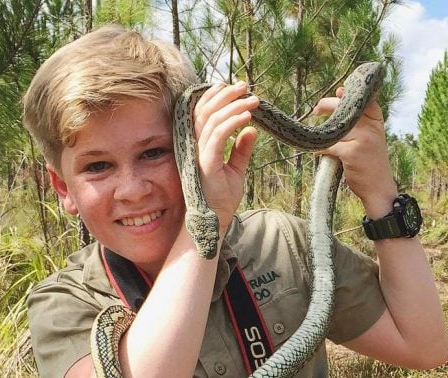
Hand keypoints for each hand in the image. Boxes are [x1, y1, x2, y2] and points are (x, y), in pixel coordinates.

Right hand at [192, 82, 258, 235]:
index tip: (233, 88)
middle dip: (225, 95)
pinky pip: (218, 136)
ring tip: (252, 101)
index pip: (202, 113)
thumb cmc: (222, 198)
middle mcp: (195, 146)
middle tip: (245, 87)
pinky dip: (233, 123)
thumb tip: (251, 130)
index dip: (214, 96)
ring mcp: (198, 154)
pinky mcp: (206, 163)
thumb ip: (241, 150)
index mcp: (199, 145)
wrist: (216, 220)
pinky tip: (247, 118)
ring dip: (233, 106)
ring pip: (212, 120)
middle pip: (205, 111)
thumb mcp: (236, 170)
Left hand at [313, 90, 397, 218]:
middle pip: (344, 109)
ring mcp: (362, 139)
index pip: (364, 100)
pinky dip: (321, 149)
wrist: (378, 189)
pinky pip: (329, 146)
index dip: (349, 94)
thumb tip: (338, 98)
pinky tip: (317, 151)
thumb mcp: (371, 139)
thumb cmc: (370, 164)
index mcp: (376, 122)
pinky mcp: (351, 152)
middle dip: (327, 106)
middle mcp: (370, 127)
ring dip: (323, 133)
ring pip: (335, 128)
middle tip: (316, 110)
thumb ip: (359, 124)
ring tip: (317, 137)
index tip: (339, 91)